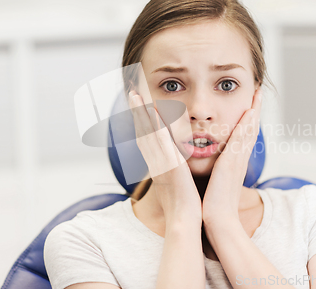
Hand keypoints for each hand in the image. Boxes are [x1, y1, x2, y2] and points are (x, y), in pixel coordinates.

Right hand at [128, 90, 201, 225]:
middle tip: (131, 93)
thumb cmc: (184, 208)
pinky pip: (160, 141)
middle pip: (142, 132)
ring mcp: (160, 163)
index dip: (141, 123)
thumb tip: (178, 169)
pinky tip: (151, 111)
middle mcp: (155, 163)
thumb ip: (175, 174)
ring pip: (147, 133)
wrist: (184, 222)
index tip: (139, 107)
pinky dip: (154, 125)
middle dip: (136, 113)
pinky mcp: (168, 164)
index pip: (147, 141)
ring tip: (134, 95)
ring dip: (140, 113)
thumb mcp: (177, 187)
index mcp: (158, 167)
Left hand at [202, 87, 261, 225]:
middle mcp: (240, 158)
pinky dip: (247, 124)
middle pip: (251, 128)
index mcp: (235, 162)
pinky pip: (242, 138)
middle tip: (259, 90)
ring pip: (249, 129)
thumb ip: (216, 172)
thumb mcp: (216, 182)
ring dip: (254, 110)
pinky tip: (249, 111)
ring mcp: (239, 160)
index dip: (248, 119)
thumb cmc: (214, 205)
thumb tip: (211, 167)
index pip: (243, 135)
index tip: (250, 104)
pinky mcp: (234, 163)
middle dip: (255, 108)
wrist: (217, 220)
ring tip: (257, 92)